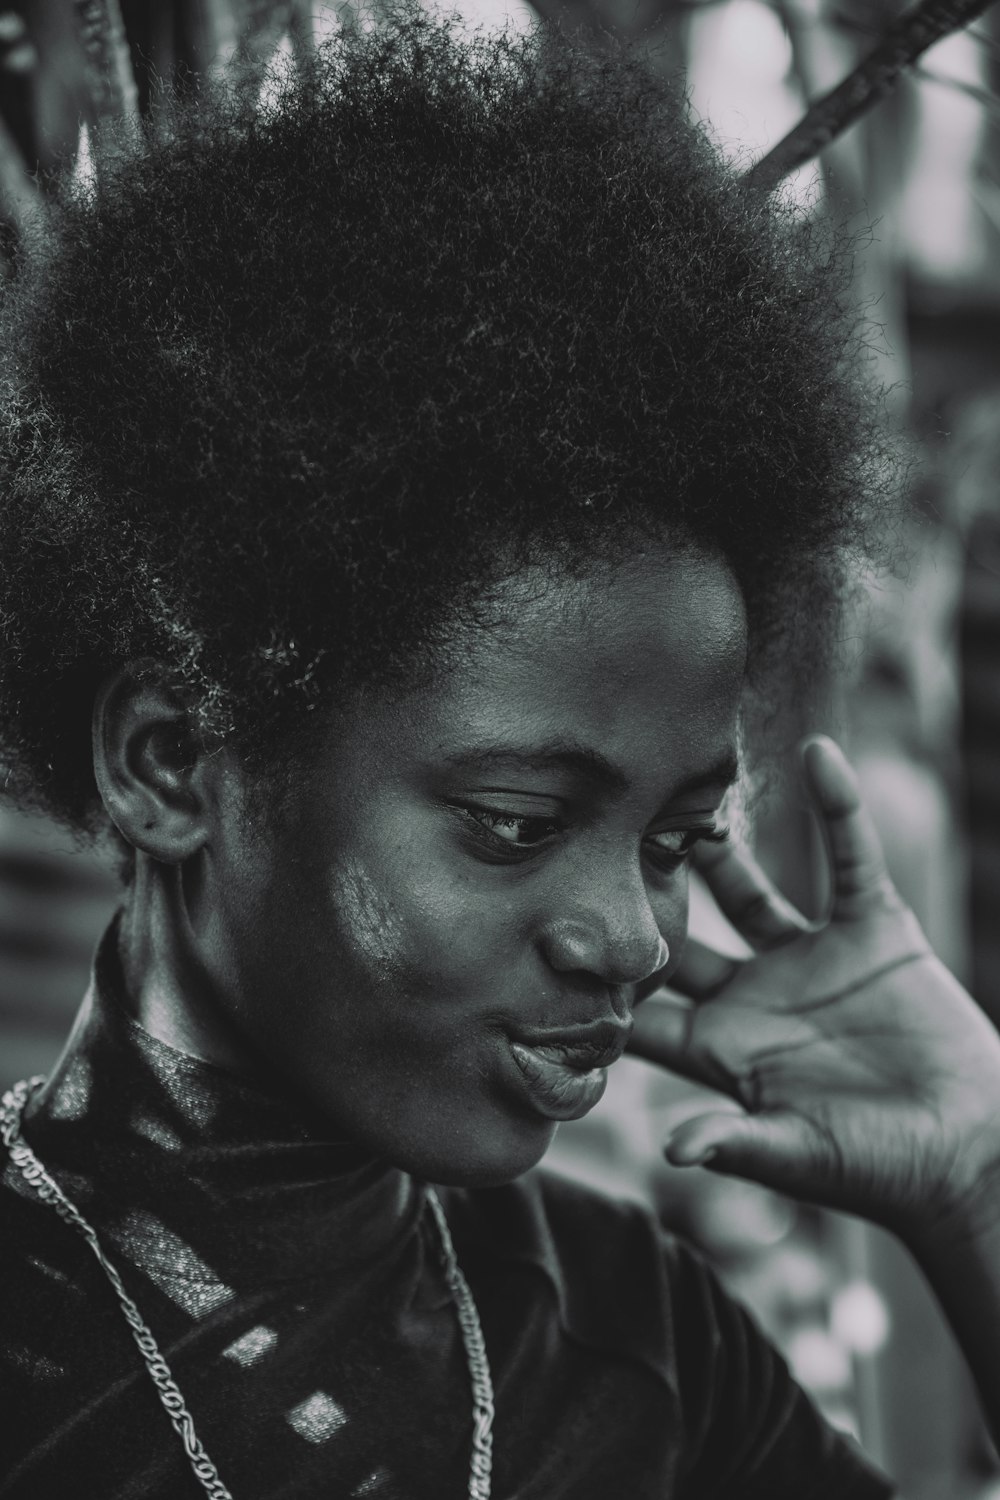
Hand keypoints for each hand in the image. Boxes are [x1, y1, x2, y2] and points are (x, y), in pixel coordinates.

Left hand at [628, 737, 999, 1241]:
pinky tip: (818, 757)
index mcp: (723, 1050)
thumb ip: (735, 1142)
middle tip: (595, 842)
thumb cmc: (878, 1168)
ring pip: (749, 890)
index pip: (645, 1012)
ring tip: (675, 790)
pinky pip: (851, 860)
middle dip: (643, 899)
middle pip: (683, 937)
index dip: (602, 984)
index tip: (553, 943)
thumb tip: (671, 1153)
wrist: (969, 1149)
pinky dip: (840, 810)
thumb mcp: (798, 1155)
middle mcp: (755, 996)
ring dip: (718, 846)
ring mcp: (810, 959)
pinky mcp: (873, 931)